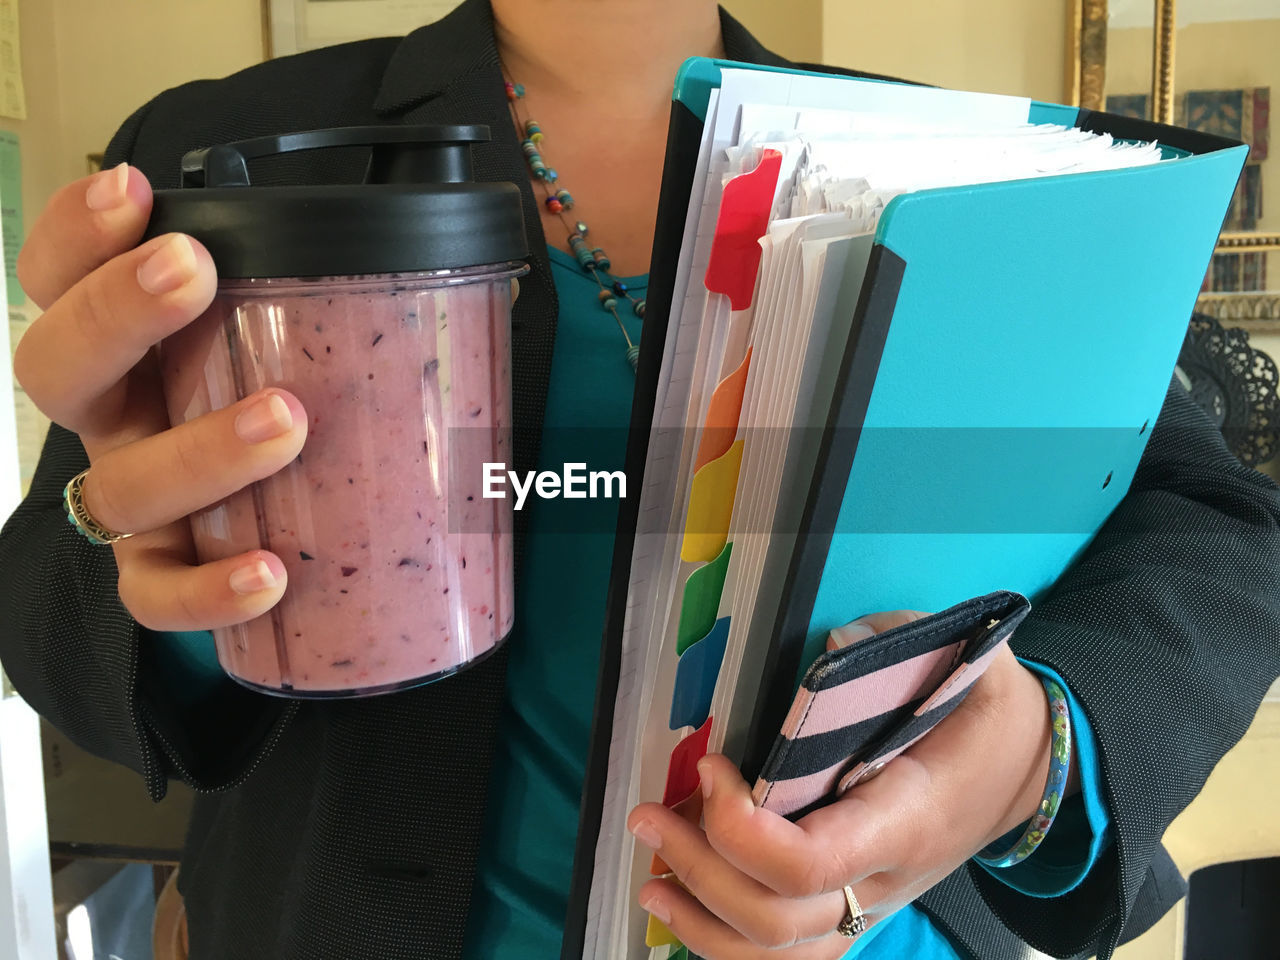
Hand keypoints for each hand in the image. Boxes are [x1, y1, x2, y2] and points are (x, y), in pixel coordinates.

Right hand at [14, 164, 306, 629]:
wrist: (278, 522)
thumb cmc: (291, 399)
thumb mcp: (295, 340)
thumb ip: (335, 296)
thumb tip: (460, 253)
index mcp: (130, 347)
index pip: (63, 279)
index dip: (76, 231)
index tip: (134, 188)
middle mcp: (114, 419)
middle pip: (58, 367)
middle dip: (115, 312)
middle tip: (189, 270)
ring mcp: (133, 501)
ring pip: (122, 487)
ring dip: (198, 451)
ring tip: (286, 420)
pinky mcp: (160, 575)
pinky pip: (158, 595)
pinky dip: (207, 590)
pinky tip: (269, 572)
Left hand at [626, 610, 1056, 958]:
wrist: (1026, 769)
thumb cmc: (987, 714)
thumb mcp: (968, 663)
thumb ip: (896, 647)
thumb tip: (828, 651)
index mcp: (906, 819)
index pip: (812, 863)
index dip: (741, 830)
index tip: (710, 768)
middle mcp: (884, 880)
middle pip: (777, 918)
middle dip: (698, 868)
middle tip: (649, 816)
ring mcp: (870, 903)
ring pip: (778, 955)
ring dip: (702, 922)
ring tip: (651, 878)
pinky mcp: (854, 906)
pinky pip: (790, 955)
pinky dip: (728, 943)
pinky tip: (685, 908)